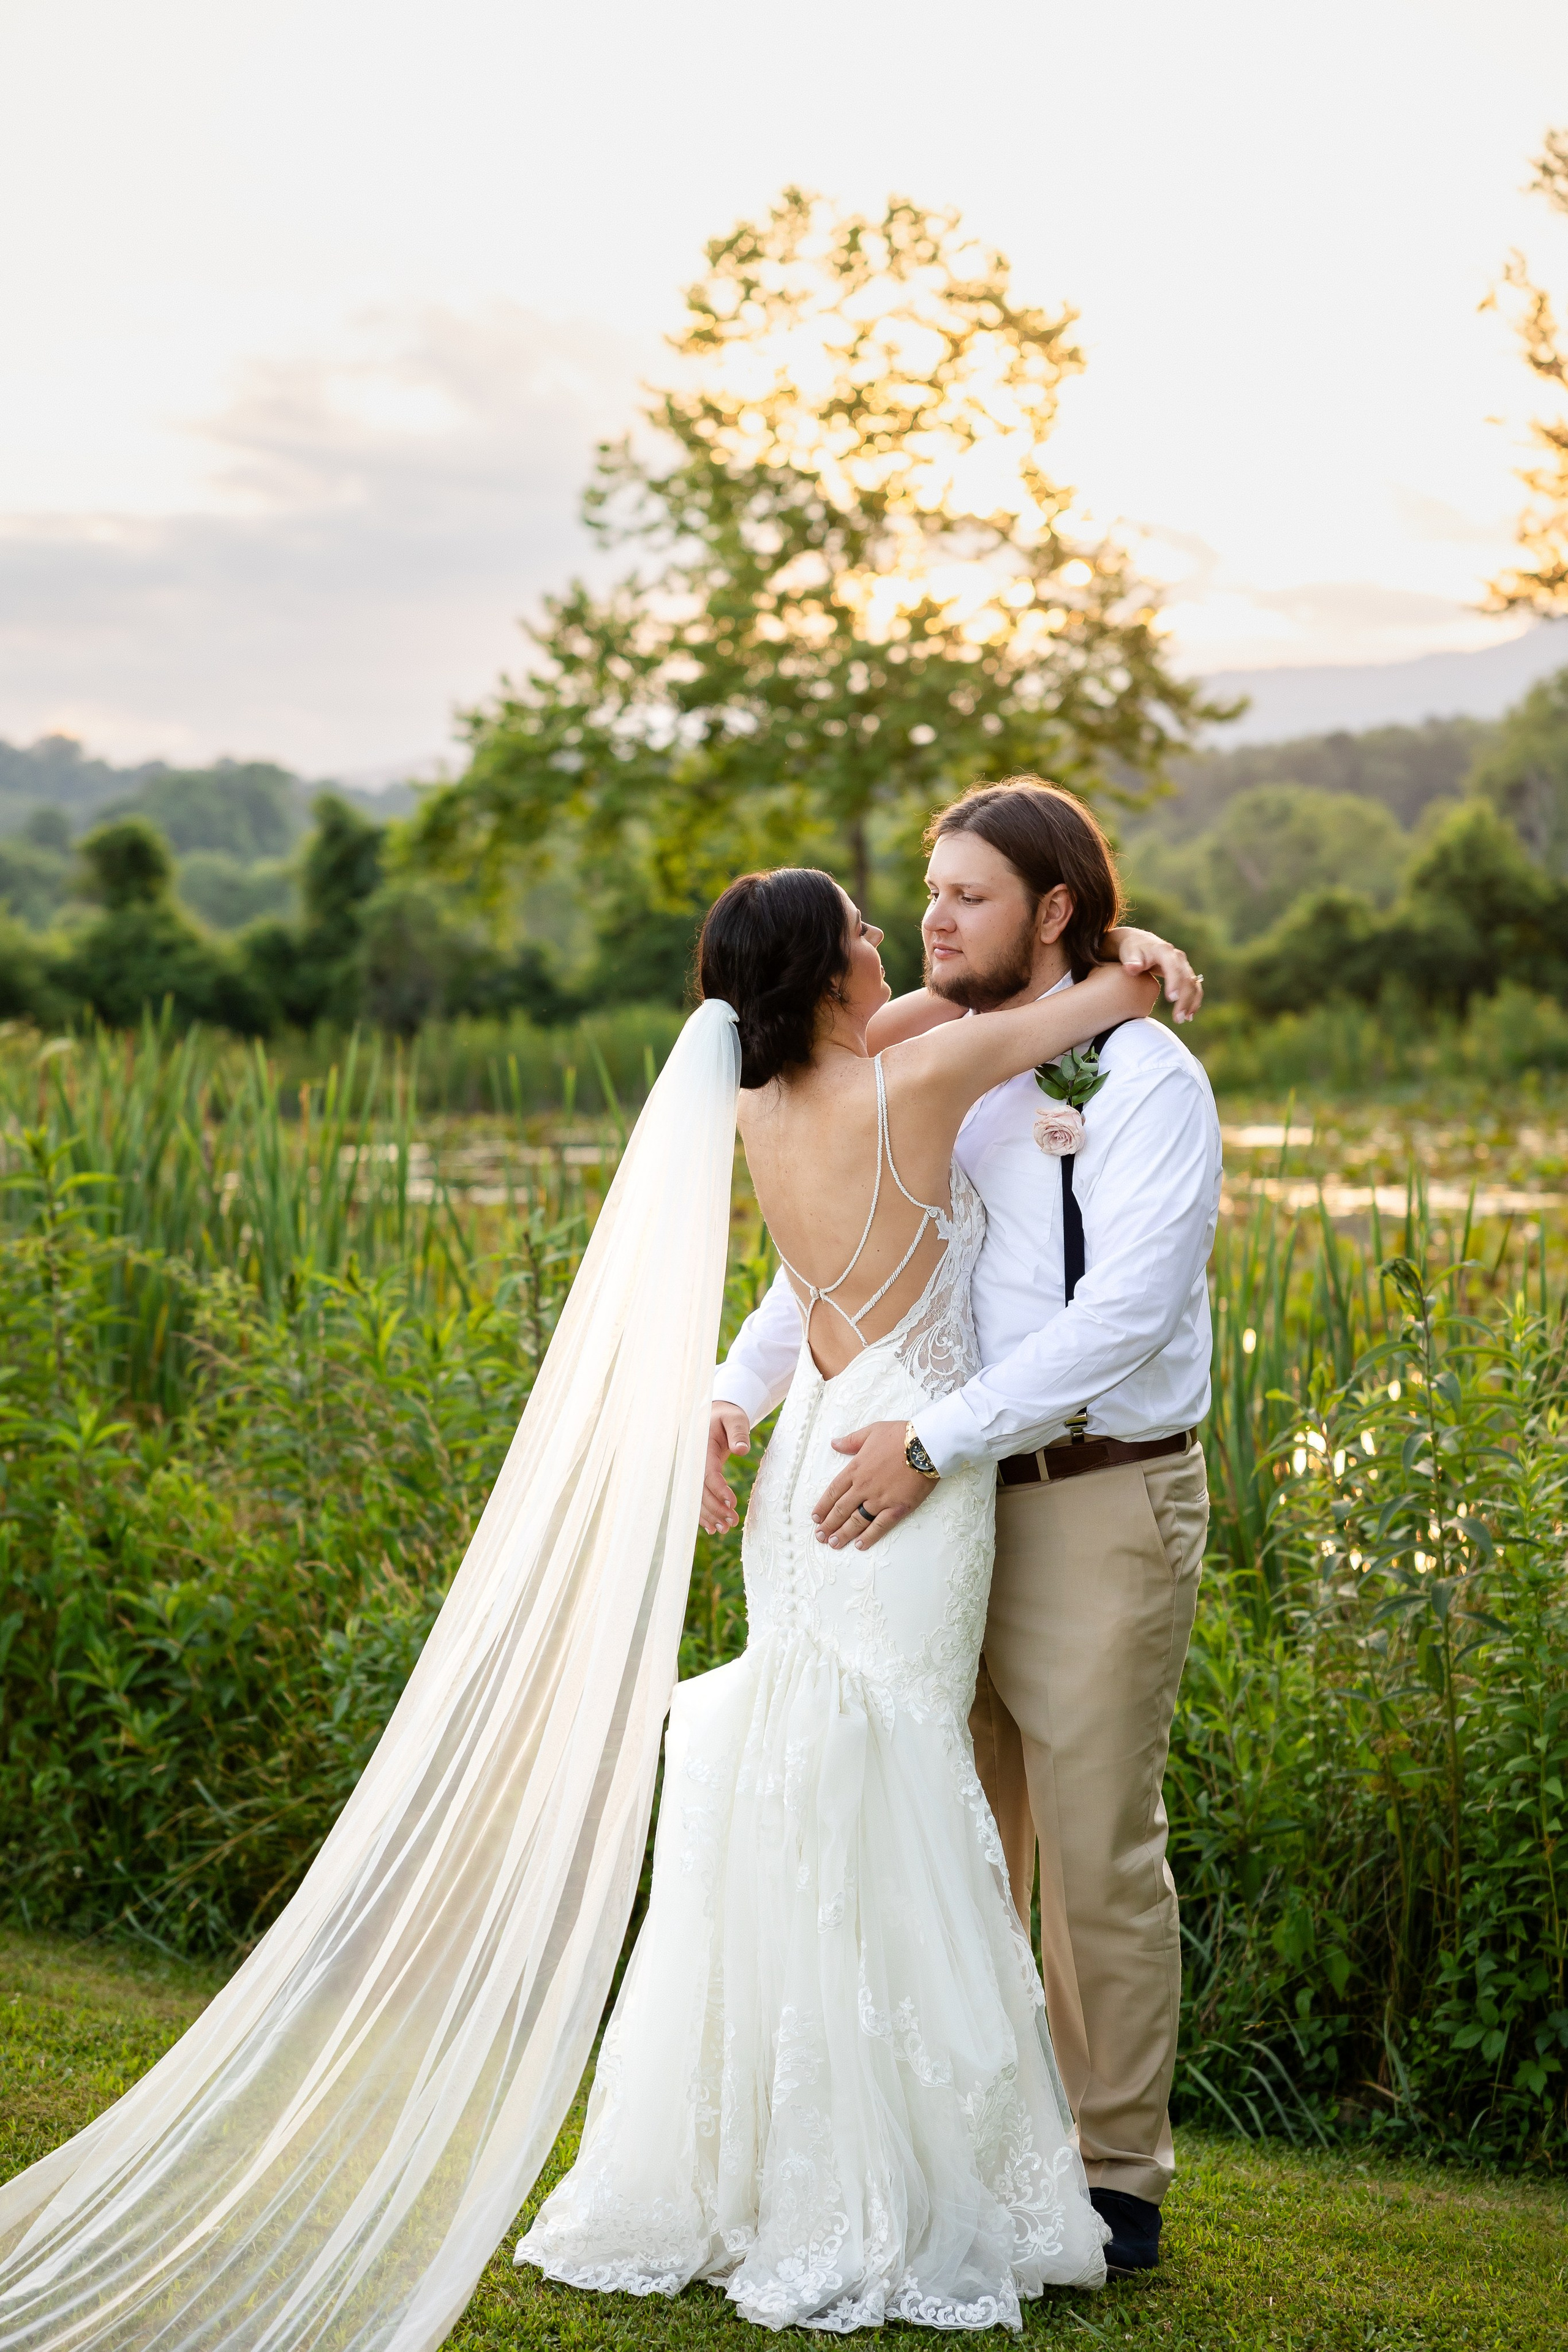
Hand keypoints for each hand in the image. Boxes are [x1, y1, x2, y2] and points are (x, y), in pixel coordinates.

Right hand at [702, 1404, 749, 1535]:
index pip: (707, 1473)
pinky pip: (696, 1498)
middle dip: (714, 1508)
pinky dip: (702, 1514)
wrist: (715, 1417)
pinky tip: (712, 1528)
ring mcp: (692, 1472)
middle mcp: (693, 1462)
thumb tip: (741, 1450)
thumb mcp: (735, 1419)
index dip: (718, 1489)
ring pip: (696, 1498)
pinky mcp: (697, 1478)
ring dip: (709, 1515)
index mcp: (701, 1448)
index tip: (732, 1502)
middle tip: (732, 1521)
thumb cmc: (727, 1417)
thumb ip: (738, 1432)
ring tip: (725, 1529)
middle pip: (699, 1490)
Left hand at [812, 1420, 936, 1549]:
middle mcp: (864, 1487)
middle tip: (820, 1536)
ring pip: (856, 1521)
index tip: (815, 1517)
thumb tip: (834, 1443)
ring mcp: (880, 1499)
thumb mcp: (872, 1431)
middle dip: (829, 1525)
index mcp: (856, 1469)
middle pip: (841, 1509)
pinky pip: (879, 1526)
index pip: (834, 1491)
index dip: (823, 1506)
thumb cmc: (901, 1435)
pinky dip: (868, 1537)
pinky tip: (859, 1545)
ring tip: (833, 1544)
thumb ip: (851, 1441)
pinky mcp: (897, 1508)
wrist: (927, 1444)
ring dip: (843, 1534)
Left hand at [1111, 927, 1203, 1024]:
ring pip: (1193, 984)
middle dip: (1184, 999)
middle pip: (1186, 979)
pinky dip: (1194, 1000)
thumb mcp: (1129, 953)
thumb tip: (1132, 968)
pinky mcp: (1185, 973)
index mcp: (1164, 951)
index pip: (1173, 967)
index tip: (1171, 999)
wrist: (1140, 943)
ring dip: (1191, 1002)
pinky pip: (1194, 987)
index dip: (1174, 982)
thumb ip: (1131, 961)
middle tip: (1178, 1018)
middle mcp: (1177, 957)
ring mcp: (1183, 965)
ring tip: (1184, 1019)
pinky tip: (1189, 1015)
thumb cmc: (1132, 950)